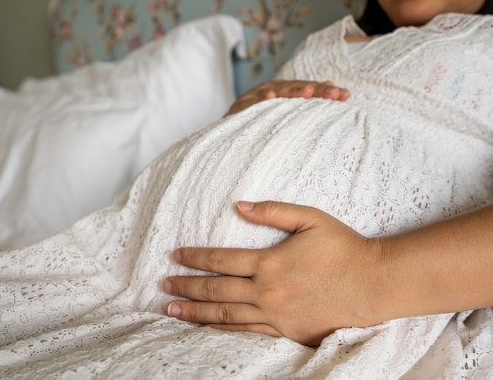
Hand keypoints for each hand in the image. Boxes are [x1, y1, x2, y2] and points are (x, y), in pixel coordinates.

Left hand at [163, 201, 383, 345]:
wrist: (374, 285)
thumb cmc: (343, 248)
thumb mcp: (309, 219)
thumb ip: (272, 211)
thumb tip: (239, 205)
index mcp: (268, 262)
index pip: (220, 261)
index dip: (194, 258)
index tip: (174, 256)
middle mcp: (266, 292)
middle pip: (215, 290)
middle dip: (185, 288)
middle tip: (163, 286)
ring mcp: (275, 315)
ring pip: (224, 315)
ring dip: (195, 313)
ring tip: (171, 311)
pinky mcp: (286, 332)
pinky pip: (246, 332)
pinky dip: (222, 330)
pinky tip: (207, 328)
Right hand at [226, 80, 349, 114]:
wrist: (228, 127)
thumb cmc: (259, 118)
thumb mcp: (283, 109)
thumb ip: (303, 96)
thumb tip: (330, 83)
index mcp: (284, 90)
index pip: (308, 88)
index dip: (326, 90)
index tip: (345, 95)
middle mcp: (272, 89)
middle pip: (297, 87)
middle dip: (316, 90)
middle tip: (334, 92)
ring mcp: (256, 97)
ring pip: (277, 92)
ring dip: (292, 92)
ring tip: (307, 92)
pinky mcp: (241, 107)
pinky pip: (252, 104)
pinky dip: (262, 99)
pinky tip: (271, 97)